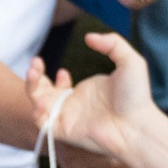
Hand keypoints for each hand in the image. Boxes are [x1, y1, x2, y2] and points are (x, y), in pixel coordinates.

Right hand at [38, 30, 160, 164]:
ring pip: (37, 105)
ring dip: (30, 88)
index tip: (64, 72)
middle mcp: (72, 106)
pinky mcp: (64, 130)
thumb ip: (112, 43)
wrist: (137, 124)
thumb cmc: (136, 97)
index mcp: (84, 93)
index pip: (58, 86)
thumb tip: (89, 37)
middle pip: (41, 92)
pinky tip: (41, 99)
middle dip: (33, 77)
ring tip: (32, 73)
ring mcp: (67, 118)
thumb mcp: (129, 61)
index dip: (53, 77)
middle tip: (34, 64)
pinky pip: (42, 123)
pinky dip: (36, 111)